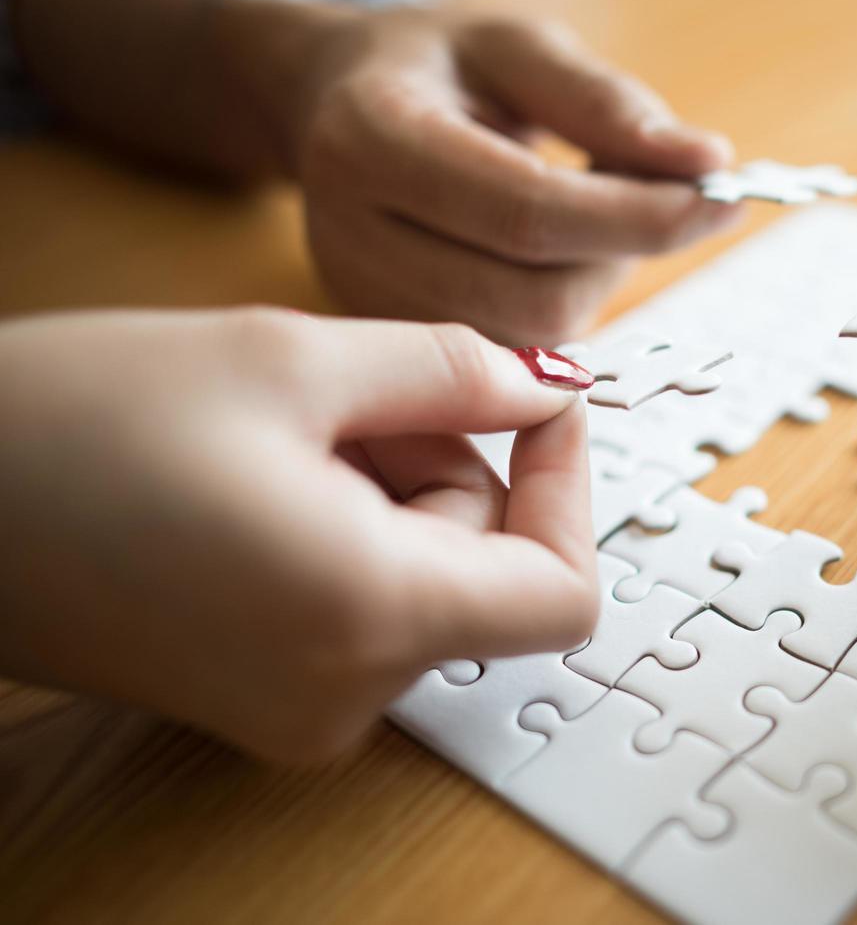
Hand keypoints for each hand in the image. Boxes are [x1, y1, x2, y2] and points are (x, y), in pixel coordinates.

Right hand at [0, 308, 598, 761]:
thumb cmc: (73, 424)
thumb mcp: (290, 360)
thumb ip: (454, 370)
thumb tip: (551, 384)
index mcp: (368, 620)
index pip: (563, 593)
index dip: (570, 488)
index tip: (541, 404)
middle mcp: (343, 696)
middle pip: (485, 567)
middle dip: (443, 458)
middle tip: (341, 392)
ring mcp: (297, 708)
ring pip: (423, 574)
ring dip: (388, 482)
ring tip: (275, 428)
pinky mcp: (260, 695)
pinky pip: (362, 603)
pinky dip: (347, 526)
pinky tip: (255, 473)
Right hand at [290, 11, 740, 343]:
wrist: (336, 108)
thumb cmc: (438, 71)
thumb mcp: (520, 49)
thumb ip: (607, 103)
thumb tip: (704, 163)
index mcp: (371, 139)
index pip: (528, 210)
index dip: (638, 214)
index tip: (720, 197)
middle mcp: (352, 235)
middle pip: (535, 293)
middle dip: (625, 253)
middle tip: (661, 199)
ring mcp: (368, 304)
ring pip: (534, 338)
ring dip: (597, 282)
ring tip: (595, 215)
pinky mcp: (396, 344)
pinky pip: (516, 355)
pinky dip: (564, 304)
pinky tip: (558, 252)